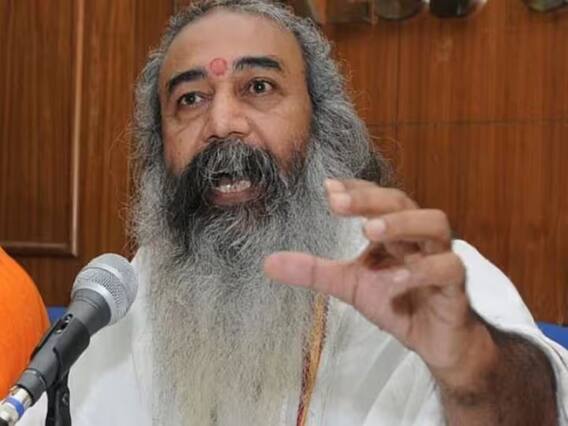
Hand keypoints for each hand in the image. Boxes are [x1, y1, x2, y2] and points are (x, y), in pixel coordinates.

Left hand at [264, 179, 492, 375]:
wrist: (435, 341)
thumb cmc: (398, 302)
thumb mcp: (349, 285)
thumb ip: (315, 271)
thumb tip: (268, 263)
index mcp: (394, 231)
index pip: (377, 197)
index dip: (356, 188)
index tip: (327, 187)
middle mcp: (417, 237)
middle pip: (403, 202)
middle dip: (370, 199)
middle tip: (338, 202)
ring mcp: (440, 257)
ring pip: (434, 225)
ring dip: (402, 224)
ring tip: (369, 232)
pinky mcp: (455, 287)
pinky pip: (448, 269)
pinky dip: (422, 271)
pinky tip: (394, 282)